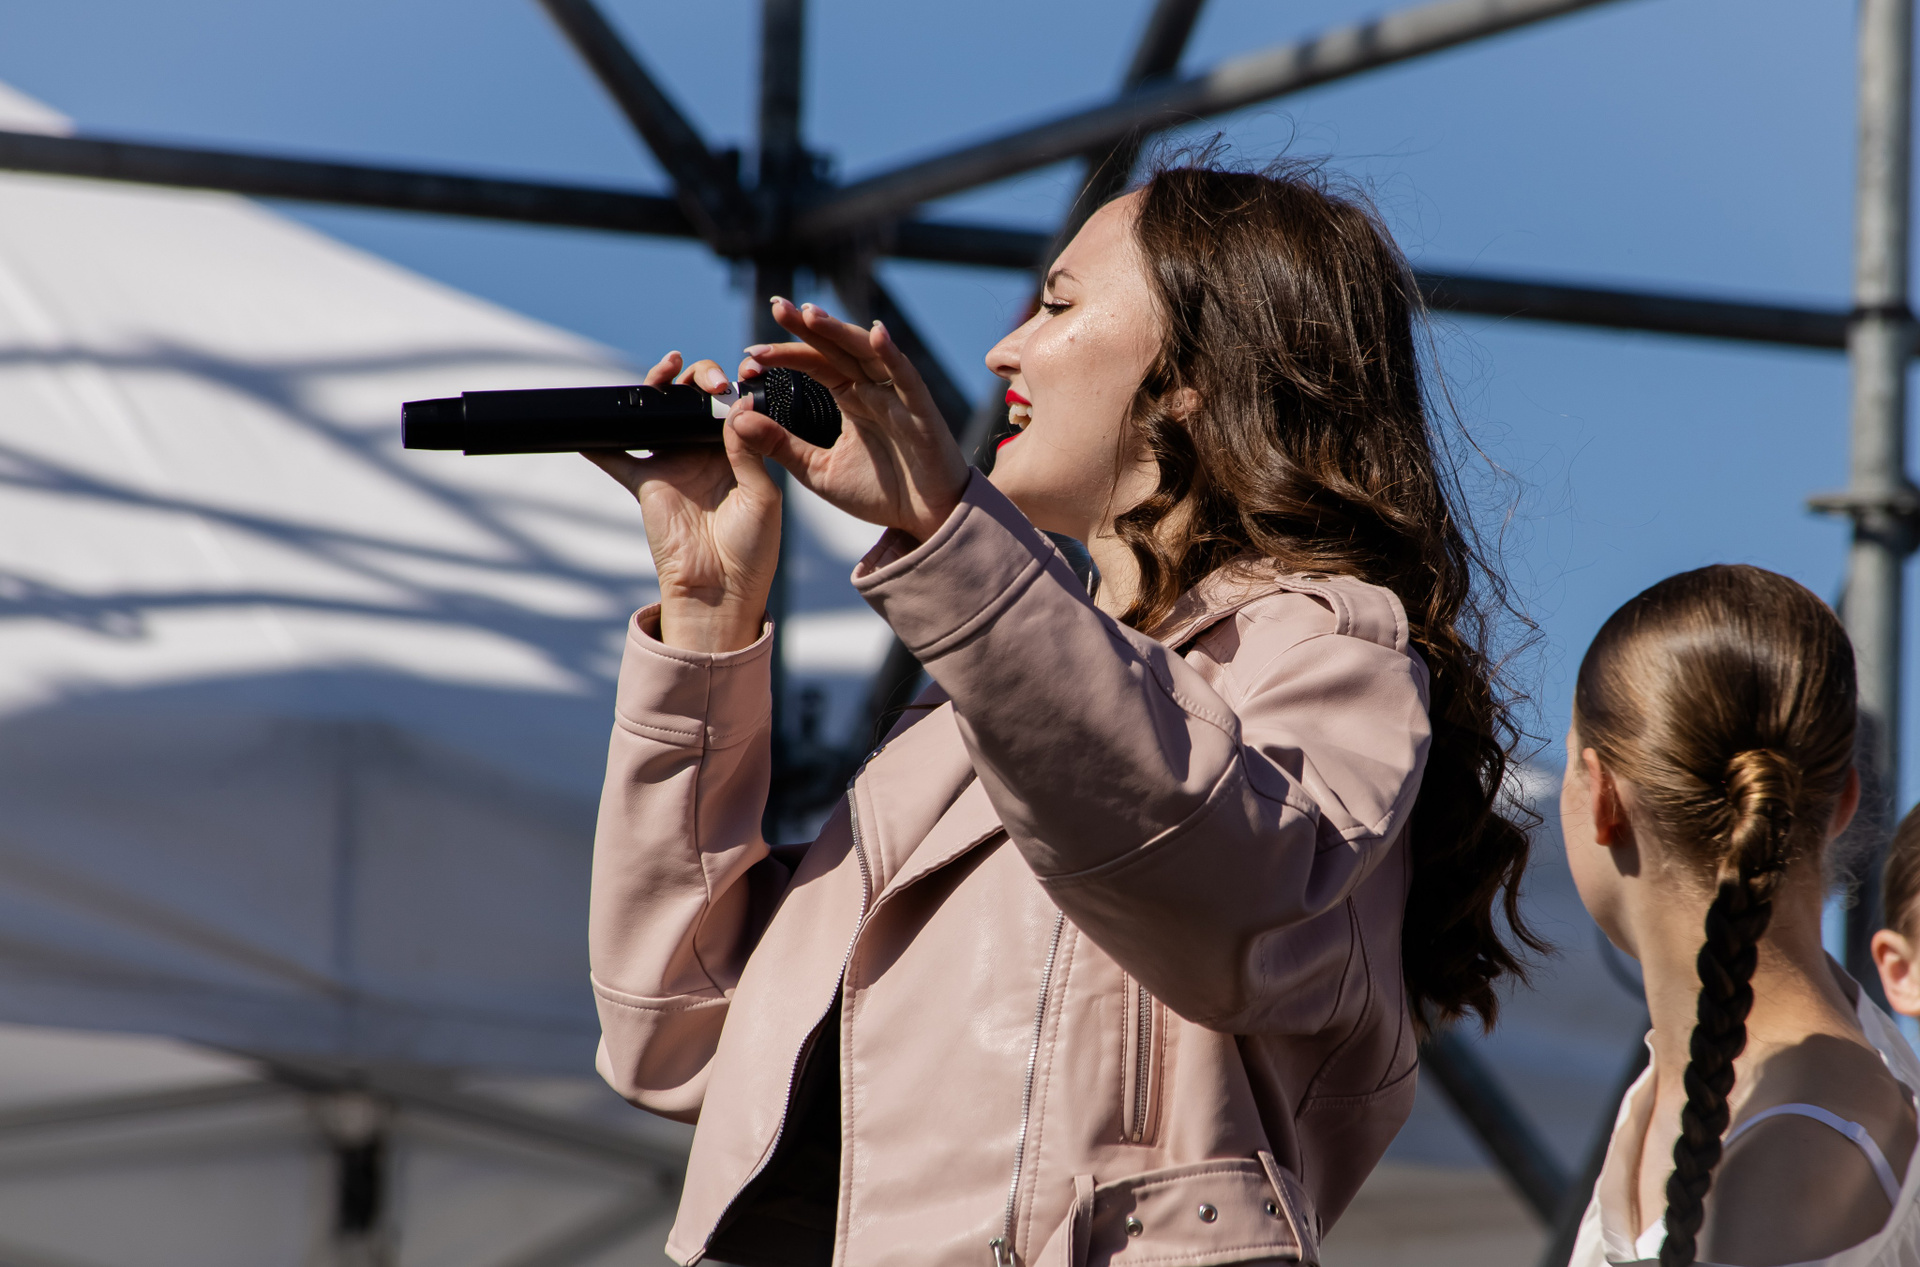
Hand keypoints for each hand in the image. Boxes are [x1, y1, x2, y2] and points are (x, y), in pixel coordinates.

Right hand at [583, 351, 779, 653]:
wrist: (721, 590)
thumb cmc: (752, 548)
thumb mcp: (761, 496)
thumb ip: (749, 451)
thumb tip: (739, 405)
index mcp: (739, 452)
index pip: (731, 405)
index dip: (732, 385)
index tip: (739, 377)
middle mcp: (704, 452)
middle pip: (693, 400)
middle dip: (699, 376)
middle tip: (709, 382)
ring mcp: (673, 464)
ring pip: (657, 414)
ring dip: (656, 387)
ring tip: (665, 371)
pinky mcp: (646, 483)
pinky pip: (616, 458)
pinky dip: (599, 443)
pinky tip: (586, 426)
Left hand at [732, 299, 969, 542]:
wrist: (924, 523)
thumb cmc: (880, 493)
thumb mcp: (818, 471)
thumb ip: (781, 446)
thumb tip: (738, 419)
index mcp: (852, 398)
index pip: (815, 364)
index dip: (785, 355)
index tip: (750, 354)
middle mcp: (875, 390)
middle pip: (838, 348)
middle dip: (808, 327)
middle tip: (777, 305)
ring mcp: (899, 397)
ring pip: (868, 353)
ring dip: (842, 332)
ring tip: (811, 314)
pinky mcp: (923, 412)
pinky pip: (907, 378)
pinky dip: (892, 355)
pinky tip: (875, 334)